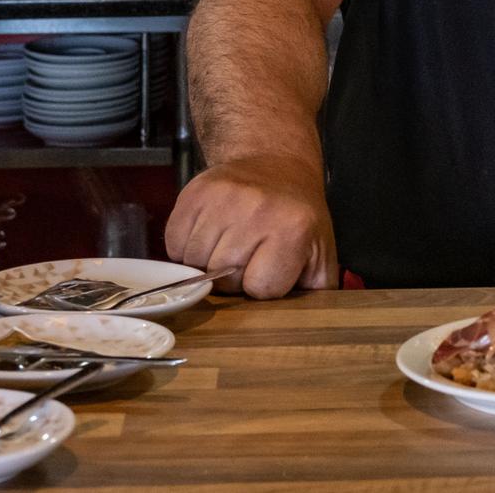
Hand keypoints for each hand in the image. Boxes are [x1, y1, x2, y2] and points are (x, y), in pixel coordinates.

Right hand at [164, 155, 338, 298]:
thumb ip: (315, 294)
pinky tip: (210, 234)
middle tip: (248, 256)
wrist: (276, 165)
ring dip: (206, 263)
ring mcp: (222, 198)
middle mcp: (257, 210)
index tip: (269, 269)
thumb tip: (303, 328)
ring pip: (194, 262)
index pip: (260, 288)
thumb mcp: (320, 255)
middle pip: (222, 278)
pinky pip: (174, 243)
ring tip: (229, 244)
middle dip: (233, 277)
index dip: (262, 286)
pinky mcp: (195, 192)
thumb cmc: (297, 218)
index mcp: (293, 230)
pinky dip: (186, 247)